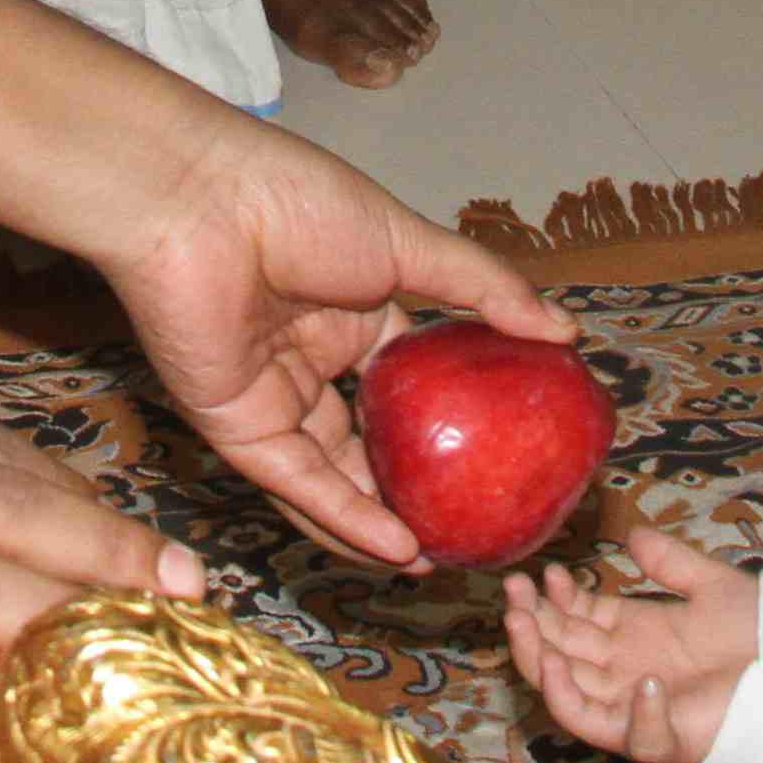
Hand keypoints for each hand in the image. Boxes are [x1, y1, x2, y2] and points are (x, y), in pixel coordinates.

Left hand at [94, 122, 569, 569]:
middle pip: (367, 442)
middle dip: (410, 490)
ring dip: (377, 521)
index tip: (498, 458)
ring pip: (330, 475)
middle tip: (464, 529)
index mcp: (351, 312)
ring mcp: (272, 396)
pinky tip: (393, 546)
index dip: (448, 423)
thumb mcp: (408, 244)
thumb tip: (565, 332)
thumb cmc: (296, 201)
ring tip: (433, 561)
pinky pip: (295, 482)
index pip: (406, 384)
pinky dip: (343, 516)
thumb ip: (483, 291)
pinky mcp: (235, 425)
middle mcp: (310, 360)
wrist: (197, 202)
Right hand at [499, 520, 756, 762]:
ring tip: (526, 624)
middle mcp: (626, 673)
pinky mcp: (659, 738)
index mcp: (636, 636)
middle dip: (532, 623)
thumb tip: (634, 533)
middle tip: (514, 591)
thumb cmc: (762, 635)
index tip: (542, 572)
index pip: (578, 621)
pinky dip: (621, 712)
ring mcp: (637, 709)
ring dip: (542, 661)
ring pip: (569, 694)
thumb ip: (672, 563)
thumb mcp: (712, 586)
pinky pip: (624, 733)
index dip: (554, 599)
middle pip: (562, 653)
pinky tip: (640, 677)